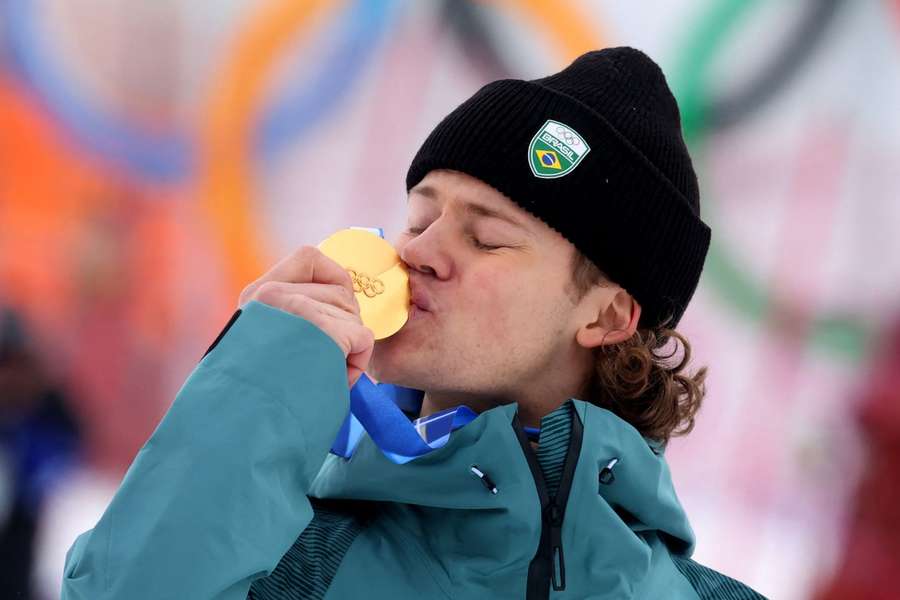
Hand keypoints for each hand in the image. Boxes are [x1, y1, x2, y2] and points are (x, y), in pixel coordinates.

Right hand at [239, 246, 373, 387]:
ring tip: (321, 373)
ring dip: (348, 348)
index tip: (335, 311)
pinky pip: (363, 338)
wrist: (249, 427)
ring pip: (353, 316)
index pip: (309, 257)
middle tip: (324, 358)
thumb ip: (289, 316)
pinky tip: (334, 379)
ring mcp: (298, 310)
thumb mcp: (262, 342)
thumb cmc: (259, 395)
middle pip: (341, 291)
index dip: (334, 280)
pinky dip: (357, 363)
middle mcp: (272, 295)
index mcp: (256, 297)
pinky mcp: (322, 330)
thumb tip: (341, 299)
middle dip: (344, 325)